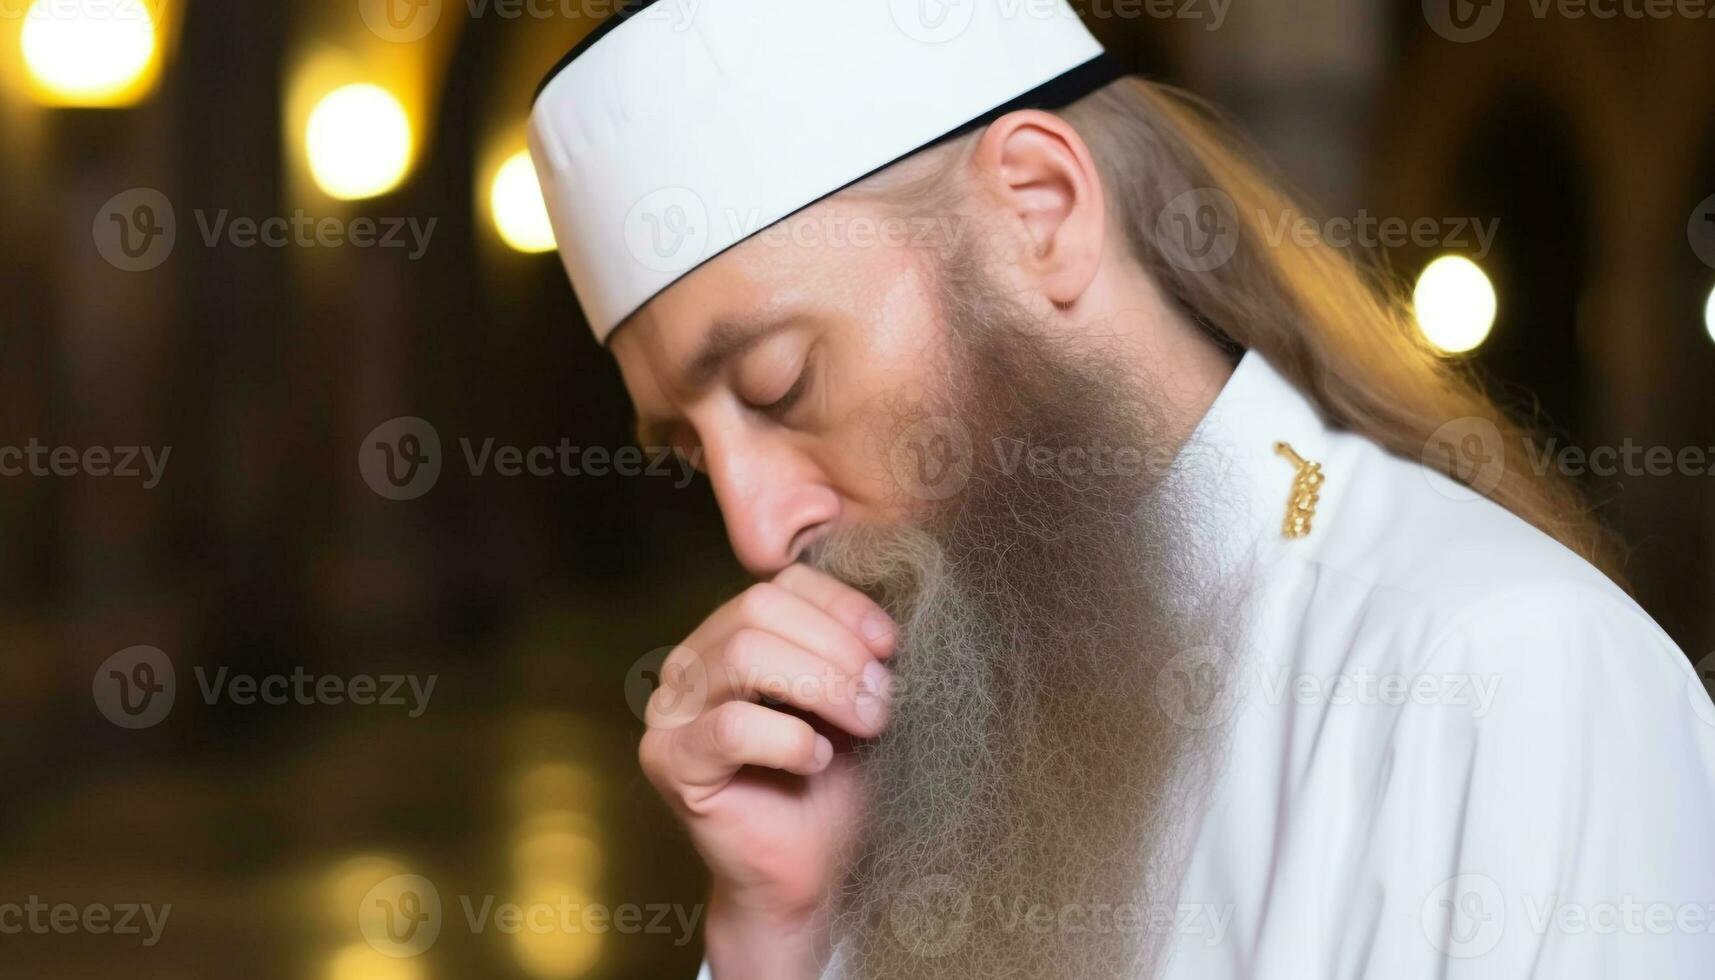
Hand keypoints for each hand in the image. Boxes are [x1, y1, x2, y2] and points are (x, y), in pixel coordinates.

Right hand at [638, 564, 895, 978]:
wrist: (809, 875)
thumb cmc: (831, 786)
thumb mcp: (850, 701)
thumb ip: (851, 650)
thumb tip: (880, 619)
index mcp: (730, 636)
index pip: (780, 584)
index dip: (841, 605)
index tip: (891, 646)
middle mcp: (690, 664)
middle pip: (758, 607)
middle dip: (836, 649)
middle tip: (882, 700)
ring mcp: (671, 711)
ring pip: (744, 654)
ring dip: (822, 686)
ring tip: (865, 725)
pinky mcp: (670, 761)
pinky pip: (731, 726)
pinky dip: (789, 739)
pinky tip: (817, 761)